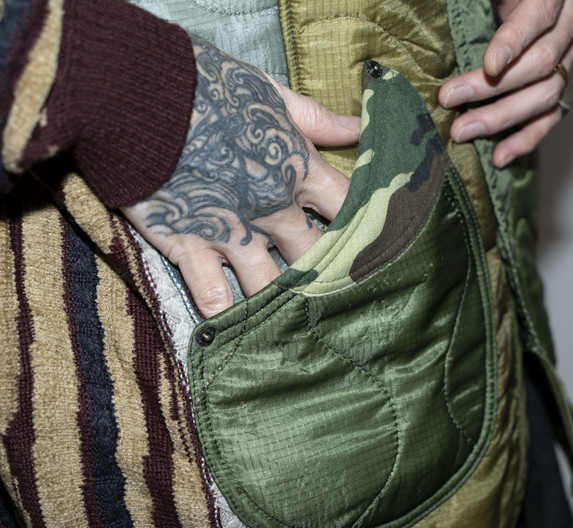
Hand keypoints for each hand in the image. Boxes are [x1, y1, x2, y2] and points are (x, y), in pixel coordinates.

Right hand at [122, 37, 359, 317]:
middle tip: (334, 291)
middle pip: (317, 256)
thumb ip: (316, 119)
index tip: (371, 240)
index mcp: (298, 169)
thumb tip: (359, 127)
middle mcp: (274, 209)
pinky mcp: (190, 246)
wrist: (133, 94)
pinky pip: (213, 294)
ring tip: (290, 320)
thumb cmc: (204, 86)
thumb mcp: (269, 93)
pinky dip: (223, 315)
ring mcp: (233, 232)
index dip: (366, 224)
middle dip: (327, 273)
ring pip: (272, 286)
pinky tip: (234, 329)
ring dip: (280, 302)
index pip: (350, 207)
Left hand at [438, 0, 572, 167]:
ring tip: (464, 131)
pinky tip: (499, 156)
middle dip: (492, 87)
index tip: (489, 65)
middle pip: (541, 62)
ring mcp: (571, 57)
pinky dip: (525, 139)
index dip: (515, 40)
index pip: (540, 15)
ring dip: (502, 117)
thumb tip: (438, 8)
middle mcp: (572, 23)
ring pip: (547, 94)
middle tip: (450, 99)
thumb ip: (482, 1)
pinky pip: (551, 117)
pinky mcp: (563, 84)